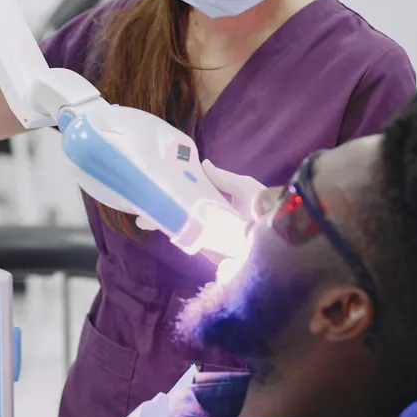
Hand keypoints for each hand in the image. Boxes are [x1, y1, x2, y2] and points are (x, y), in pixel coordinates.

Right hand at [135, 160, 266, 231]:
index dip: (174, 191)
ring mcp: (209, 236)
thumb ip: (223, 179)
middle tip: (139, 206)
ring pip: (180, 228)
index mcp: (220, 203)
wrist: (277, 234)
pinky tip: (155, 224)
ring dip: (161, 221)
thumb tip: (203, 164)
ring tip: (141, 216)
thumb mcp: (243, 187)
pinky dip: (173, 234)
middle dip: (161, 210)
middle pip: (182, 213)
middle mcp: (212, 220)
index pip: (192, 196)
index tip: (155, 185)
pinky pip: (189, 242)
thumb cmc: (263, 206)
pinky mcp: (209, 251)